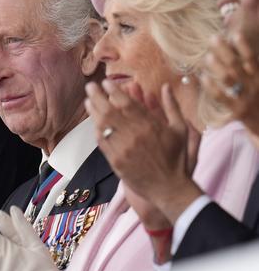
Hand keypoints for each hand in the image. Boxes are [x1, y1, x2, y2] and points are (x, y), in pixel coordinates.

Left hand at [85, 81, 202, 222]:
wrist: (169, 188)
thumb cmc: (177, 158)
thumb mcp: (181, 130)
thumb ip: (172, 107)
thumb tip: (166, 86)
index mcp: (150, 125)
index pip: (126, 103)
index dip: (114, 91)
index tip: (106, 82)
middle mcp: (134, 135)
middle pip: (109, 111)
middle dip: (97, 96)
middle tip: (90, 87)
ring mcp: (123, 148)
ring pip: (103, 125)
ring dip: (93, 111)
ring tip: (88, 101)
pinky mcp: (116, 161)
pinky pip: (102, 142)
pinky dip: (96, 130)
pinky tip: (94, 122)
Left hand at [202, 32, 258, 143]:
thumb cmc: (258, 102)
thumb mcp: (258, 83)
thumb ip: (250, 69)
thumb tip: (234, 48)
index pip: (252, 58)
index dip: (243, 46)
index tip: (234, 33)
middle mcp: (254, 85)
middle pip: (237, 64)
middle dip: (225, 50)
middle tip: (213, 37)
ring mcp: (245, 98)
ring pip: (229, 79)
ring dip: (217, 66)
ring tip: (207, 55)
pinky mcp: (237, 112)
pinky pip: (222, 97)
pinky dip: (212, 87)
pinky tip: (203, 77)